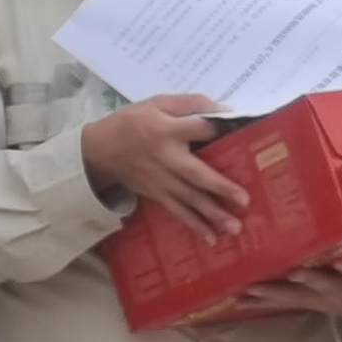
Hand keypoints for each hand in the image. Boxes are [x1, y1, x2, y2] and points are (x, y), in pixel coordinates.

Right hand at [83, 93, 251, 236]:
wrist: (97, 149)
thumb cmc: (131, 122)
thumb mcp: (156, 103)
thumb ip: (189, 103)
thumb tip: (223, 110)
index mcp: (165, 130)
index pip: (198, 130)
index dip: (217, 129)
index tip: (240, 130)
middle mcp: (165, 157)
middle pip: (195, 174)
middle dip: (219, 187)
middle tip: (243, 200)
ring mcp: (160, 179)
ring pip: (188, 198)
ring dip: (211, 213)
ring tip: (234, 228)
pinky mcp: (155, 194)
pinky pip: (176, 211)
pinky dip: (193, 224)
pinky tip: (210, 238)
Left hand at [225, 246, 341, 331]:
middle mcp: (341, 289)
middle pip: (323, 284)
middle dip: (309, 279)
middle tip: (295, 272)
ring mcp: (321, 296)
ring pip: (295, 294)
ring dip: (272, 292)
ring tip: (247, 289)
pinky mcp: (307, 299)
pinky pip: (281, 300)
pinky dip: (260, 299)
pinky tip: (235, 295)